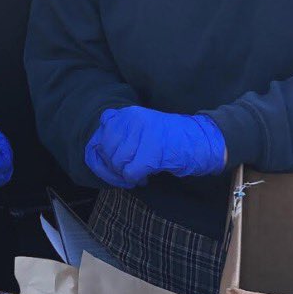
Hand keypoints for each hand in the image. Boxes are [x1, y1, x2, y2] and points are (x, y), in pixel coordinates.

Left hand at [84, 106, 225, 188]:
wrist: (199, 141)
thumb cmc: (168, 139)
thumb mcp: (140, 127)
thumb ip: (118, 133)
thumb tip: (93, 151)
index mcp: (127, 114)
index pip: (98, 139)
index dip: (99, 159)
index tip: (110, 169)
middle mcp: (132, 119)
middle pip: (107, 153)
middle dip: (114, 169)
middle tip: (128, 173)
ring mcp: (142, 133)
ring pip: (118, 164)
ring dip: (126, 175)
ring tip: (139, 174)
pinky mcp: (152, 150)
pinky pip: (131, 173)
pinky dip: (136, 179)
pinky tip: (145, 178)